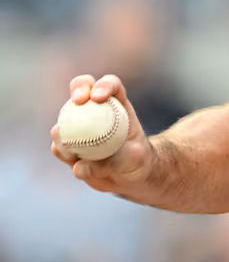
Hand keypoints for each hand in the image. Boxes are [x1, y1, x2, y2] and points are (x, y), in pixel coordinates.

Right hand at [50, 74, 154, 193]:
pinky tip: (71, 159)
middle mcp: (96, 110)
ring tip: (72, 150)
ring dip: (63, 129)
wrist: (128, 176)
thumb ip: (111, 161)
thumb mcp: (134, 159)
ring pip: (64, 118)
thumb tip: (79, 166)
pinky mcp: (68, 144)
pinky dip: (61, 151)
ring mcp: (79, 125)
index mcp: (118, 104)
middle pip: (83, 88)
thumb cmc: (136, 161)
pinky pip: (58, 145)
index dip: (104, 85)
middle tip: (79, 101)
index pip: (111, 85)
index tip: (98, 97)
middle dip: (79, 88)